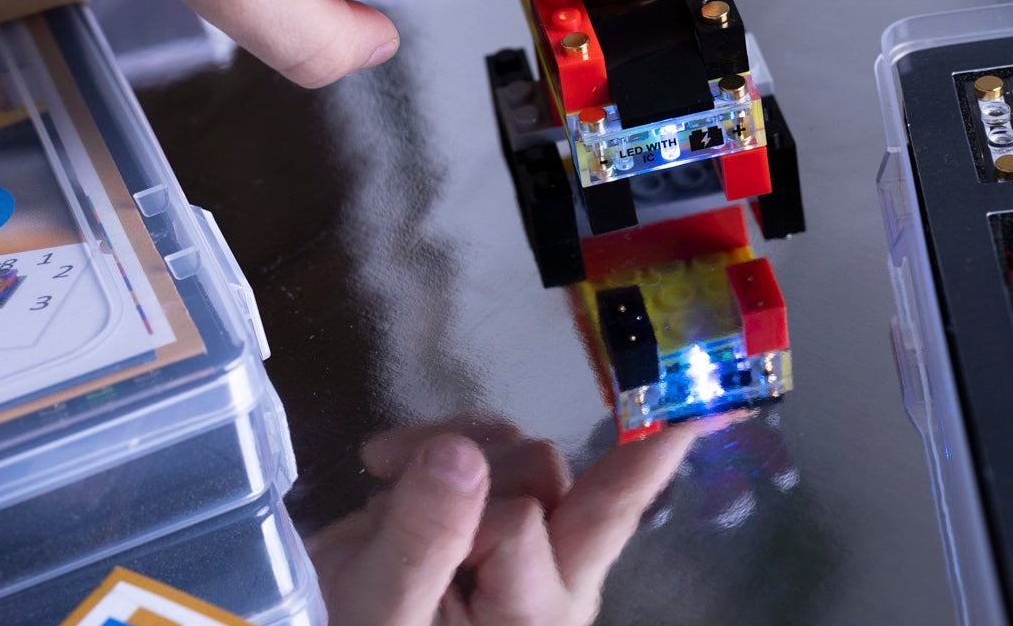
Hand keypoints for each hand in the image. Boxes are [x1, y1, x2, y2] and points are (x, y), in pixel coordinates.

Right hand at [308, 415, 743, 625]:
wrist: (308, 622)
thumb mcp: (380, 617)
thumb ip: (419, 543)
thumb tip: (459, 454)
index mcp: (537, 613)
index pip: (523, 526)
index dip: (524, 496)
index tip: (703, 408)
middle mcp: (549, 570)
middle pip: (545, 473)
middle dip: (472, 463)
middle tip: (390, 480)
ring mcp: (522, 531)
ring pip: (520, 444)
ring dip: (445, 446)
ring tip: (381, 477)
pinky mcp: (487, 501)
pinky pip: (485, 436)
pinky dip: (432, 437)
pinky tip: (379, 462)